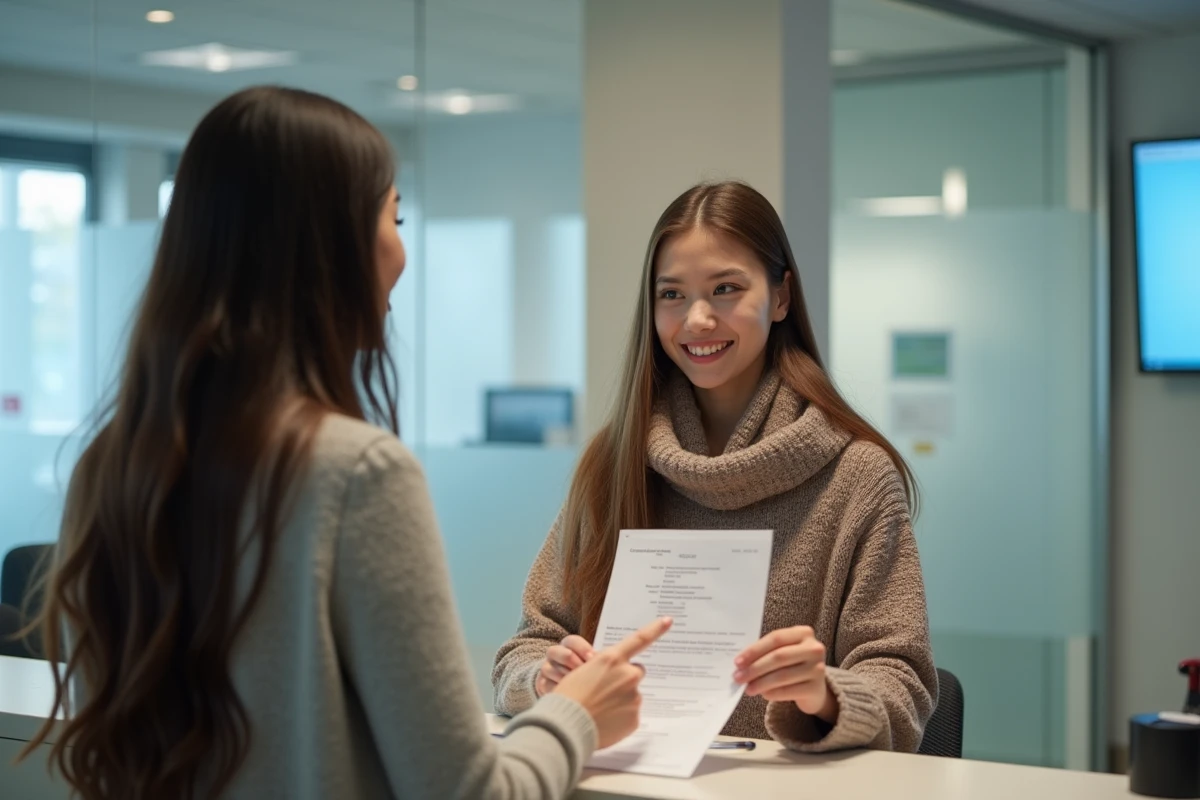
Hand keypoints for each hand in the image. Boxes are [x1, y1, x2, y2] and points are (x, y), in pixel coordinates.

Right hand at [535, 635, 594, 697]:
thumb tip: (605, 658)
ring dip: (564, 677)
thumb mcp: (594, 665)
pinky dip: (557, 689)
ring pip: (548, 668)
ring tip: (577, 686)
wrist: (571, 693)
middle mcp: (555, 654)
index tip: (593, 658)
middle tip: (584, 672)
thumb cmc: (588, 675)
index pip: (572, 641)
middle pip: (555, 651)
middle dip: (572, 662)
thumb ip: (599, 660)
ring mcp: (547, 669)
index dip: (582, 648)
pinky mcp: (542, 684)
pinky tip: (568, 695)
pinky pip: (545, 684)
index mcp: (569, 646)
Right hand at [555, 617, 672, 748]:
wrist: (566, 726)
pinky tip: (604, 722)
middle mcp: (628, 675)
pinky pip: (630, 715)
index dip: (655, 629)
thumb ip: (606, 671)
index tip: (668, 620)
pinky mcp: (635, 718)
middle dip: (627, 677)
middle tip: (608, 689)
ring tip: (600, 709)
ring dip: (621, 699)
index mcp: (612, 659)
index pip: (639, 639)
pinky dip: (620, 718)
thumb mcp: (582, 672)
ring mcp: (634, 697)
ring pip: (632, 695)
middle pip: (636, 671)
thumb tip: (618, 681)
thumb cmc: (569, 696)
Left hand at [733, 626, 837, 723]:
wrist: (815, 688)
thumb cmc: (793, 665)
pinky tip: (763, 694)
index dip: (755, 650)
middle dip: (755, 668)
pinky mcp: (816, 688)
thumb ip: (766, 653)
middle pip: (778, 657)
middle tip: (738, 677)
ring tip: (747, 688)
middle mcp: (814, 648)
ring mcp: (818, 669)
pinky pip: (788, 691)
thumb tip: (741, 664)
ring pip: (782, 675)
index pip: (776, 638)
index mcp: (804, 633)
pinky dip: (772, 693)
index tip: (738, 662)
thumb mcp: (784, 652)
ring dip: (760, 683)